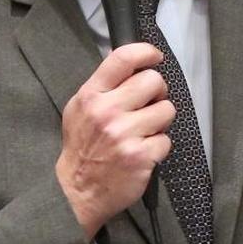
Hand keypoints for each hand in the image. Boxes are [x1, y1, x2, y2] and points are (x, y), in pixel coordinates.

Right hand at [56, 43, 174, 239]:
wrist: (75, 191)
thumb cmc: (82, 149)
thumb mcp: (80, 109)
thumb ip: (103, 87)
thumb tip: (132, 65)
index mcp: (91, 96)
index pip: (122, 58)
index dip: (145, 52)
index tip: (155, 56)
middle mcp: (107, 112)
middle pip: (153, 81)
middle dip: (157, 92)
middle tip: (148, 105)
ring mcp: (125, 134)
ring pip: (167, 109)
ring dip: (160, 121)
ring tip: (144, 131)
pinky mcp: (141, 156)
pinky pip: (166, 139)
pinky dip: (158, 147)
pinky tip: (143, 152)